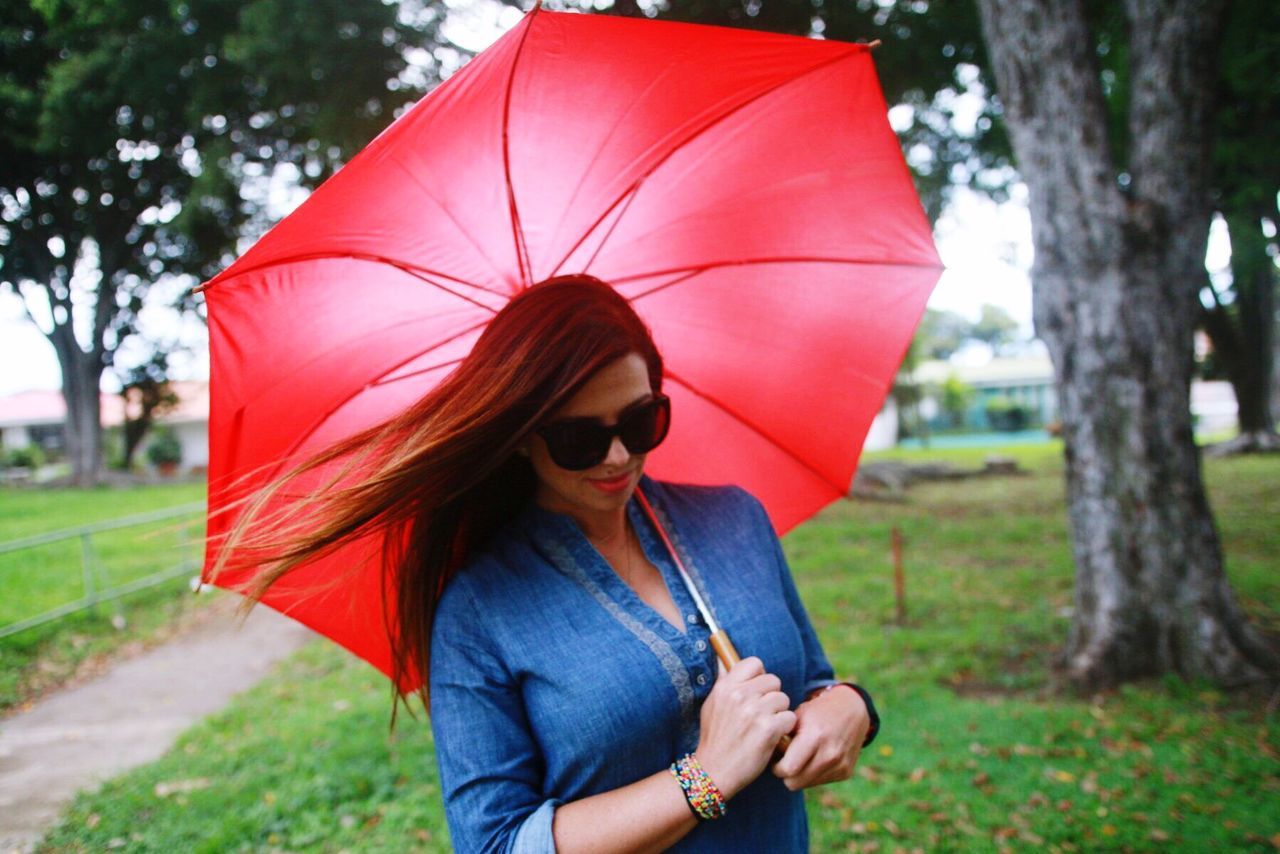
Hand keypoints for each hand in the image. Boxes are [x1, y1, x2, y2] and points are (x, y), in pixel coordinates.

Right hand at [694, 657, 795, 799]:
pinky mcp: (768, 729)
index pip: (754, 663)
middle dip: (772, 697)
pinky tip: (773, 737)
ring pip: (784, 699)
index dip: (760, 676)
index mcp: (725, 687)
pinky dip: (785, 729)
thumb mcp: (711, 705)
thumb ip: (724, 683)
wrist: (714, 771)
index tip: (757, 691)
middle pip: (773, 681)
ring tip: (766, 727)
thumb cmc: (715, 739)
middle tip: (763, 714)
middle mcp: (739, 695)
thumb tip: (725, 658)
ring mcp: (754, 711)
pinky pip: (790, 717)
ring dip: (779, 713)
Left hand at [770, 684, 869, 790]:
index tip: (775, 760)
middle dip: (786, 775)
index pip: (788, 769)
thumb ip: (783, 736)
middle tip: (784, 762)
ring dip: (800, 775)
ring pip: (806, 785)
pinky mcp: (846, 772)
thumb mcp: (797, 716)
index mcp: (815, 737)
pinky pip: (820, 782)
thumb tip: (767, 753)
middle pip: (795, 783)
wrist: (852, 709)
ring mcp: (840, 765)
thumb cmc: (818, 710)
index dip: (776, 767)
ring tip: (800, 758)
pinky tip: (814, 758)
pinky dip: (813, 774)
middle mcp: (830, 754)